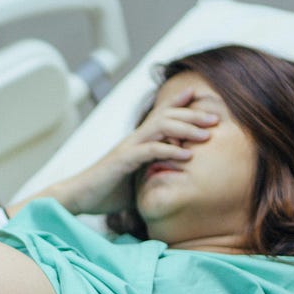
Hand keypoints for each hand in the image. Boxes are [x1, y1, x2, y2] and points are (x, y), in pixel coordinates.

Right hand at [61, 87, 218, 215]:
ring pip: (161, 127)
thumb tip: (172, 181)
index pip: (160, 115)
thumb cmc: (105, 192)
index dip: (179, 103)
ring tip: (207, 134)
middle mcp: (134, 139)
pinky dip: (170, 151)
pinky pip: (150, 150)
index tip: (199, 95)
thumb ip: (152, 174)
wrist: (77, 197)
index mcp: (137, 141)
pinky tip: (187, 155)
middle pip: (166, 115)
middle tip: (216, 118)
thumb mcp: (136, 181)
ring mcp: (128, 148)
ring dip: (187, 128)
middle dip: (193, 114)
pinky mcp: (123, 161)